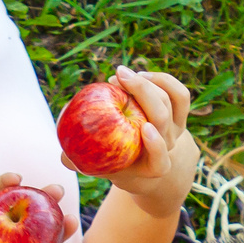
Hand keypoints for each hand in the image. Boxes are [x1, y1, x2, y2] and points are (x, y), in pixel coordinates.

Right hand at [83, 67, 199, 217]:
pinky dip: (161, 79)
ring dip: (146, 82)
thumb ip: (78, 161)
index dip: (156, 146)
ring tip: (123, 76)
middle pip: (162, 118)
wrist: (139, 155)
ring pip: (171, 101)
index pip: (160, 162)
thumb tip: (64, 156)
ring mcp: (176, 129)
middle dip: (141, 92)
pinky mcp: (179, 113)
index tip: (144, 128)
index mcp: (152, 167)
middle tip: (117, 78)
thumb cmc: (111, 159)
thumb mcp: (95, 164)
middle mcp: (167, 147)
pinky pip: (179, 93)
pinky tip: (139, 75)